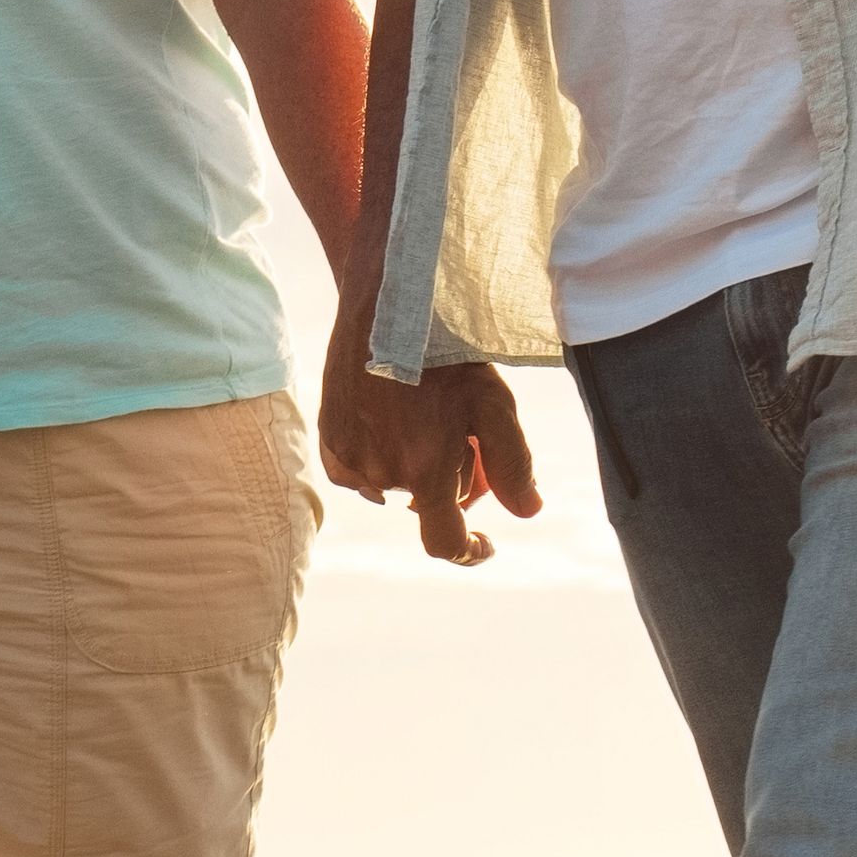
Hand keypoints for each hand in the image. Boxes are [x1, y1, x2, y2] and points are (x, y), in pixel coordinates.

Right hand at [321, 346, 541, 564]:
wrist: (390, 305)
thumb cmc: (446, 351)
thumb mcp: (493, 404)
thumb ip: (513, 465)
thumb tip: (527, 512)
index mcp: (425, 471)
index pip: (446, 542)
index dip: (470, 551)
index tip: (486, 541)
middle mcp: (382, 473)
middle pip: (428, 501)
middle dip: (453, 479)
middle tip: (468, 434)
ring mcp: (351, 455)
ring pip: (396, 482)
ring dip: (417, 463)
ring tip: (429, 412)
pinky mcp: (330, 435)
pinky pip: (357, 472)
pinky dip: (380, 460)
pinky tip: (394, 431)